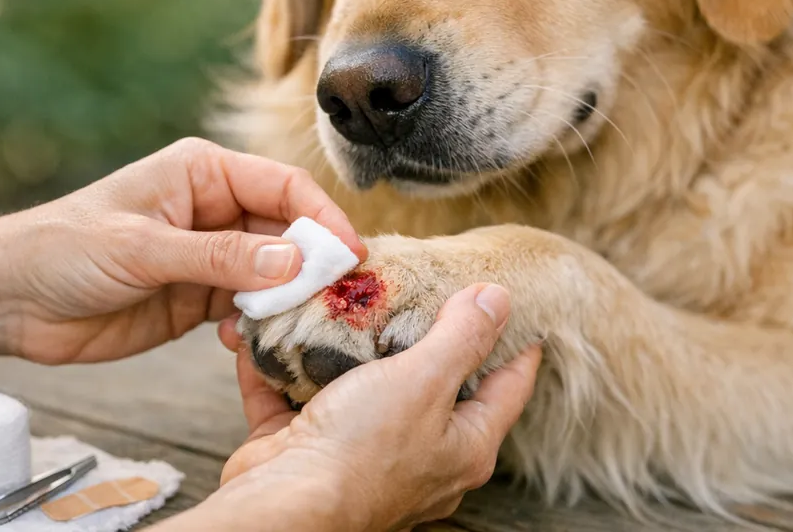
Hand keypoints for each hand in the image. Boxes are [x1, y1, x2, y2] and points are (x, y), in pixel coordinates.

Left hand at [0, 137, 365, 364]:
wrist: (11, 299)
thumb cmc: (64, 249)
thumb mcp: (142, 249)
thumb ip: (219, 258)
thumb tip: (295, 265)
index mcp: (203, 173)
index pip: (283, 187)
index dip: (322, 217)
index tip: (351, 254)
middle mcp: (214, 209)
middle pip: (288, 232)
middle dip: (313, 263)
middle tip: (337, 300)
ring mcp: (209, 256)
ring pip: (274, 274)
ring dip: (288, 299)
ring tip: (297, 324)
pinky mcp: (199, 298)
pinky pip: (249, 307)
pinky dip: (259, 323)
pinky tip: (246, 339)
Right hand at [207, 284, 541, 531]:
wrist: (282, 507)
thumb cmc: (362, 452)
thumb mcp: (424, 380)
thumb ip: (461, 337)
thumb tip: (498, 299)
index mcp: (463, 446)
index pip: (507, 388)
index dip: (516, 344)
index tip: (511, 302)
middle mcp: (418, 455)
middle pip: (432, 384)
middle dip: (422, 333)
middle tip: (421, 284)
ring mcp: (359, 454)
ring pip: (359, 388)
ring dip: (346, 347)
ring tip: (347, 298)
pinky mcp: (304, 447)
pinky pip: (295, 397)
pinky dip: (285, 365)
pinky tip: (275, 328)